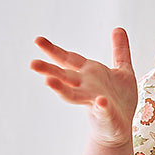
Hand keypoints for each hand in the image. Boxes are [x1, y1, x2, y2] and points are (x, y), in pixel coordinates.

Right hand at [31, 27, 138, 146]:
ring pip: (73, 95)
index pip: (68, 60)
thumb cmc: (120, 99)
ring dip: (61, 89)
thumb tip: (118, 28)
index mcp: (89, 74)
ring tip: (48, 82)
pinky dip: (101, 107)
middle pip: (65, 77)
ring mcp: (94, 102)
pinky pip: (103, 111)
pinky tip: (101, 101)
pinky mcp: (106, 115)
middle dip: (49, 70)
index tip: (37, 40)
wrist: (121, 127)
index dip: (54, 50)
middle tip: (32, 63)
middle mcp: (86, 87)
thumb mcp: (123, 70)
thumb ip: (120, 50)